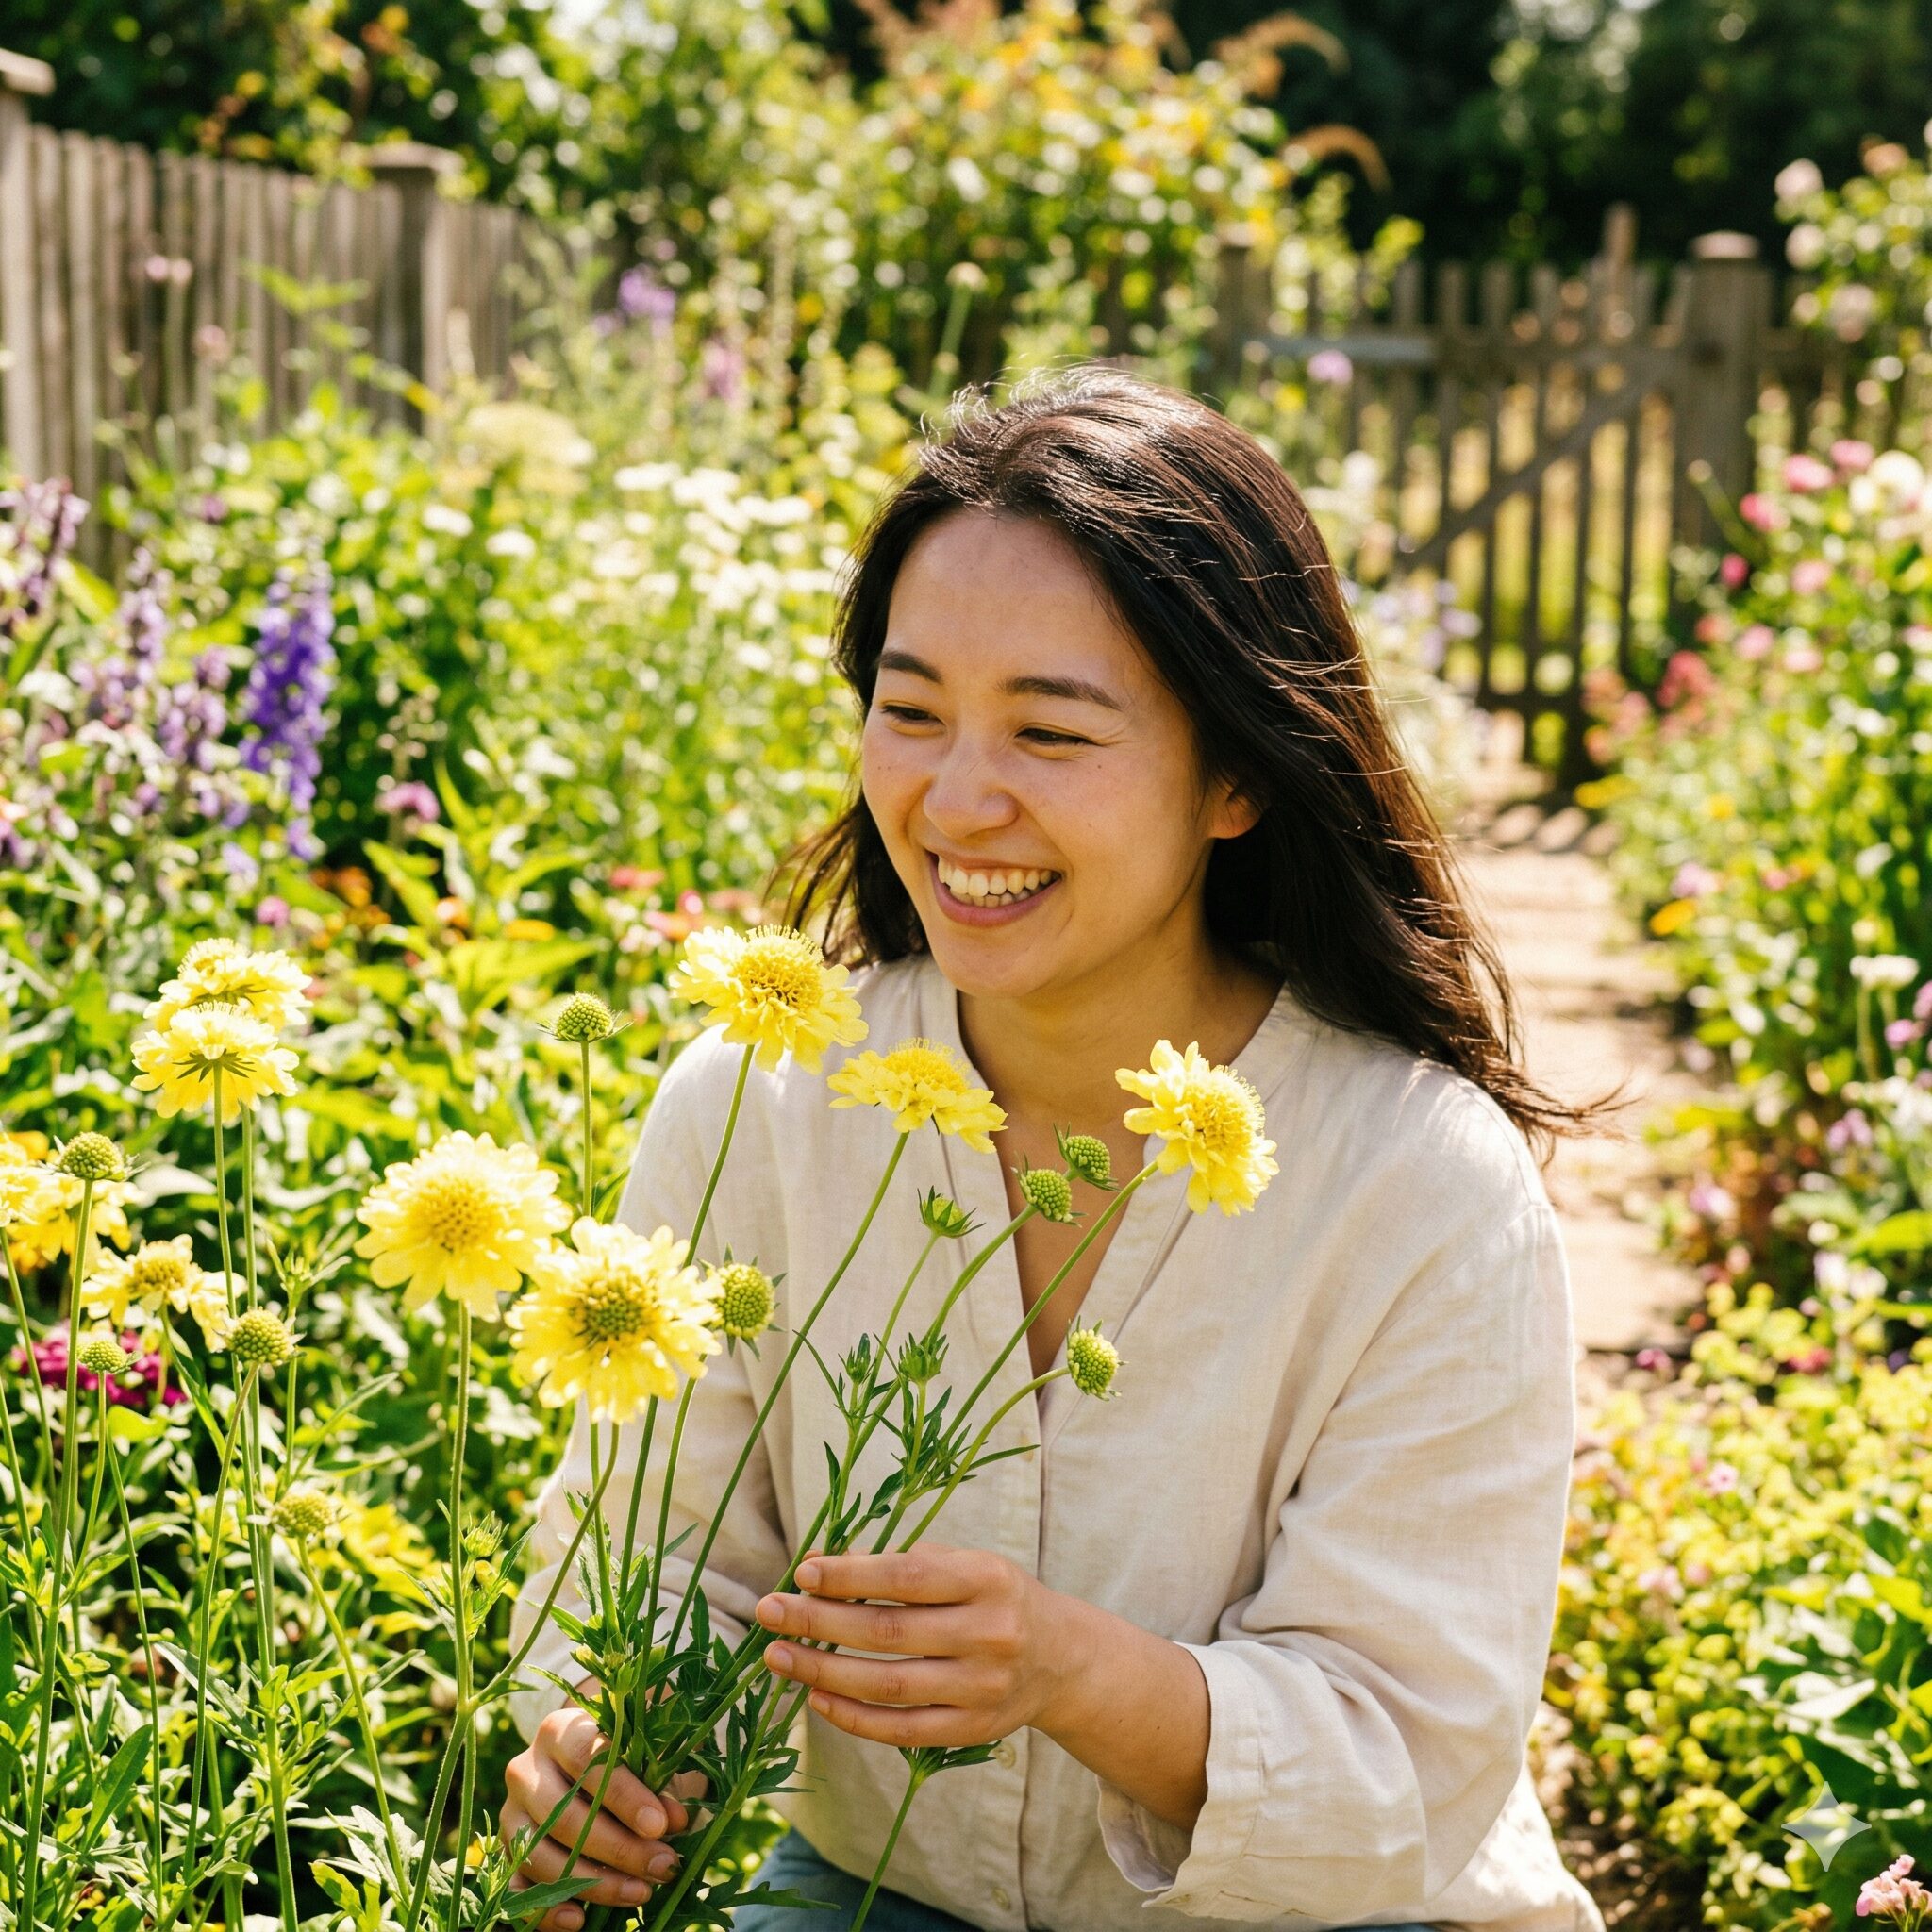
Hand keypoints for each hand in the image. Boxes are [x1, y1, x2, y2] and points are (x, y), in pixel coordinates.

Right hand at [500, 1685, 710, 1931]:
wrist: (589, 1758)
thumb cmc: (626, 1753)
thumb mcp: (648, 1756)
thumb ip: (660, 1783)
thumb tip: (674, 1822)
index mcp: (560, 1731)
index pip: (587, 1759)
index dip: (624, 1794)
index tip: (660, 1825)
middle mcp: (526, 1769)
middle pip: (566, 1815)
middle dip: (619, 1847)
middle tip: (663, 1866)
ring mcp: (512, 1812)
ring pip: (544, 1854)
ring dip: (595, 1881)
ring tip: (641, 1891)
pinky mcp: (507, 1852)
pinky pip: (517, 1886)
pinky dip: (545, 1910)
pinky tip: (579, 1920)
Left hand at [754, 1542, 1090, 1747]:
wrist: (1060, 1658)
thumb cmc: (992, 1598)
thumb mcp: (962, 1565)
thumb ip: (897, 1565)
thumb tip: (818, 1567)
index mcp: (987, 1579)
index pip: (907, 1578)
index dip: (850, 1576)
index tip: (803, 1572)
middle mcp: (989, 1634)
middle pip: (890, 1633)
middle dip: (820, 1622)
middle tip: (769, 1612)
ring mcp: (982, 1689)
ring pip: (889, 1685)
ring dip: (824, 1670)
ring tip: (778, 1656)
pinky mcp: (972, 1730)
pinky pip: (901, 1730)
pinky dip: (853, 1716)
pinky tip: (816, 1696)